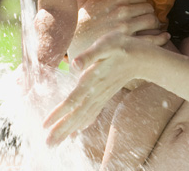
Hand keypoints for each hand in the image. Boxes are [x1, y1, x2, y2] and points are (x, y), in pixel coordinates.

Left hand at [43, 30, 168, 145]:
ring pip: (83, 115)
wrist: (143, 57)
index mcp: (92, 80)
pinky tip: (78, 129)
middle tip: (48, 144)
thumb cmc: (122, 46)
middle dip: (62, 129)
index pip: (73, 100)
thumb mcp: (106, 45)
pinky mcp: (105, 94)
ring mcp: (101, 95)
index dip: (59, 113)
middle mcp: (96, 91)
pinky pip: (92, 112)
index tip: (46, 126)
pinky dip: (84, 122)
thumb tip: (75, 64)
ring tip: (57, 142)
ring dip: (69, 129)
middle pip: (77, 114)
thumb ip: (90, 55)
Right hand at [68, 0, 163, 61]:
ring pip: (152, 21)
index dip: (143, 4)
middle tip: (150, 19)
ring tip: (154, 28)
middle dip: (150, 14)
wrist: (72, 45)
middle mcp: (123, 10)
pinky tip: (164, 36)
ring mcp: (127, 27)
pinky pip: (153, 38)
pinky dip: (161, 37)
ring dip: (155, 24)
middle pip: (149, 8)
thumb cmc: (79, 24)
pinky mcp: (130, 43)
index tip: (143, 9)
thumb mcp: (86, 2)